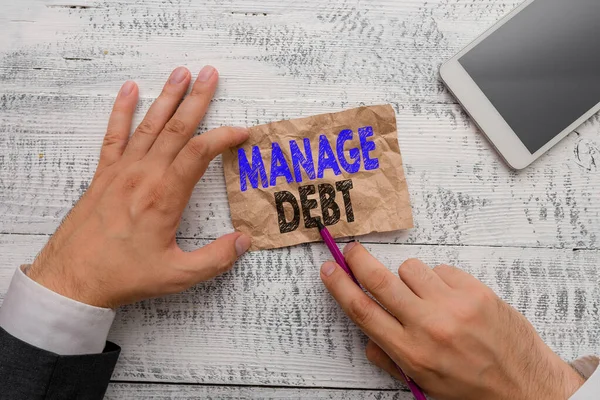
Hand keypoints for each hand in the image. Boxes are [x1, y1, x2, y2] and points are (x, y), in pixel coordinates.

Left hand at [27, 66, 250, 307]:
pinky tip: (130, 90)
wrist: (73, 277)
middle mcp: (143, 176)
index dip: (222, 138)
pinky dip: (122, 110)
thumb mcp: (177, 276)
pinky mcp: (104, 174)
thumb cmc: (124, 275)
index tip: (242, 131)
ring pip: (149, 126)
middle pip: (175, 128)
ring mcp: (121, 171)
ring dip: (167, 97)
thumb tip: (244, 241)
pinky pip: (114, 135)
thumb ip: (215, 259)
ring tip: (181, 73)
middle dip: (196, 99)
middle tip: (210, 74)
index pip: (198, 154)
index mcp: (164, 197)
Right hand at [320, 242, 583, 399]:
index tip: (329, 269)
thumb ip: (390, 359)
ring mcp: (454, 305)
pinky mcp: (476, 291)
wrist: (526, 387)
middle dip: (359, 260)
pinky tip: (450, 299)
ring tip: (423, 295)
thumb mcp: (424, 385)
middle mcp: (429, 326)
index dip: (340, 286)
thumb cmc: (472, 389)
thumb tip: (368, 334)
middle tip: (352, 250)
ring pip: (411, 268)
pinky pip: (442, 269)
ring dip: (408, 277)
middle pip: (380, 281)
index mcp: (411, 352)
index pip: (363, 311)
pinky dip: (439, 280)